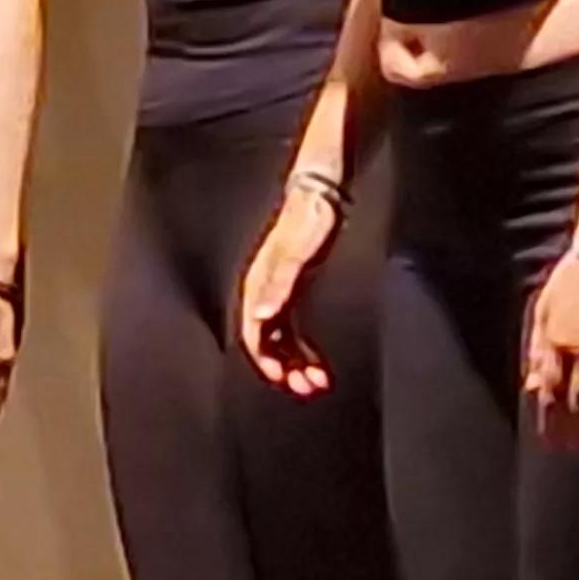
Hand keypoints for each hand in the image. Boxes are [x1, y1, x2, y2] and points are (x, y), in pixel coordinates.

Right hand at [237, 184, 344, 395]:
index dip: (267, 360)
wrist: (323, 192)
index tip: (285, 380)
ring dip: (297, 363)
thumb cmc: (309, 219)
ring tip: (317, 382)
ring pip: (282, 340)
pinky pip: (295, 330)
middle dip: (287, 369)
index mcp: (260, 286)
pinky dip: (306, 349)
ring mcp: (282, 293)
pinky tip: (319, 362)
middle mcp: (266, 293)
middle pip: (269, 342)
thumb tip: (258, 319)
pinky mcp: (297, 290)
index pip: (255, 333)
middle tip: (308, 387)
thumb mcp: (295, 255)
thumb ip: (277, 287)